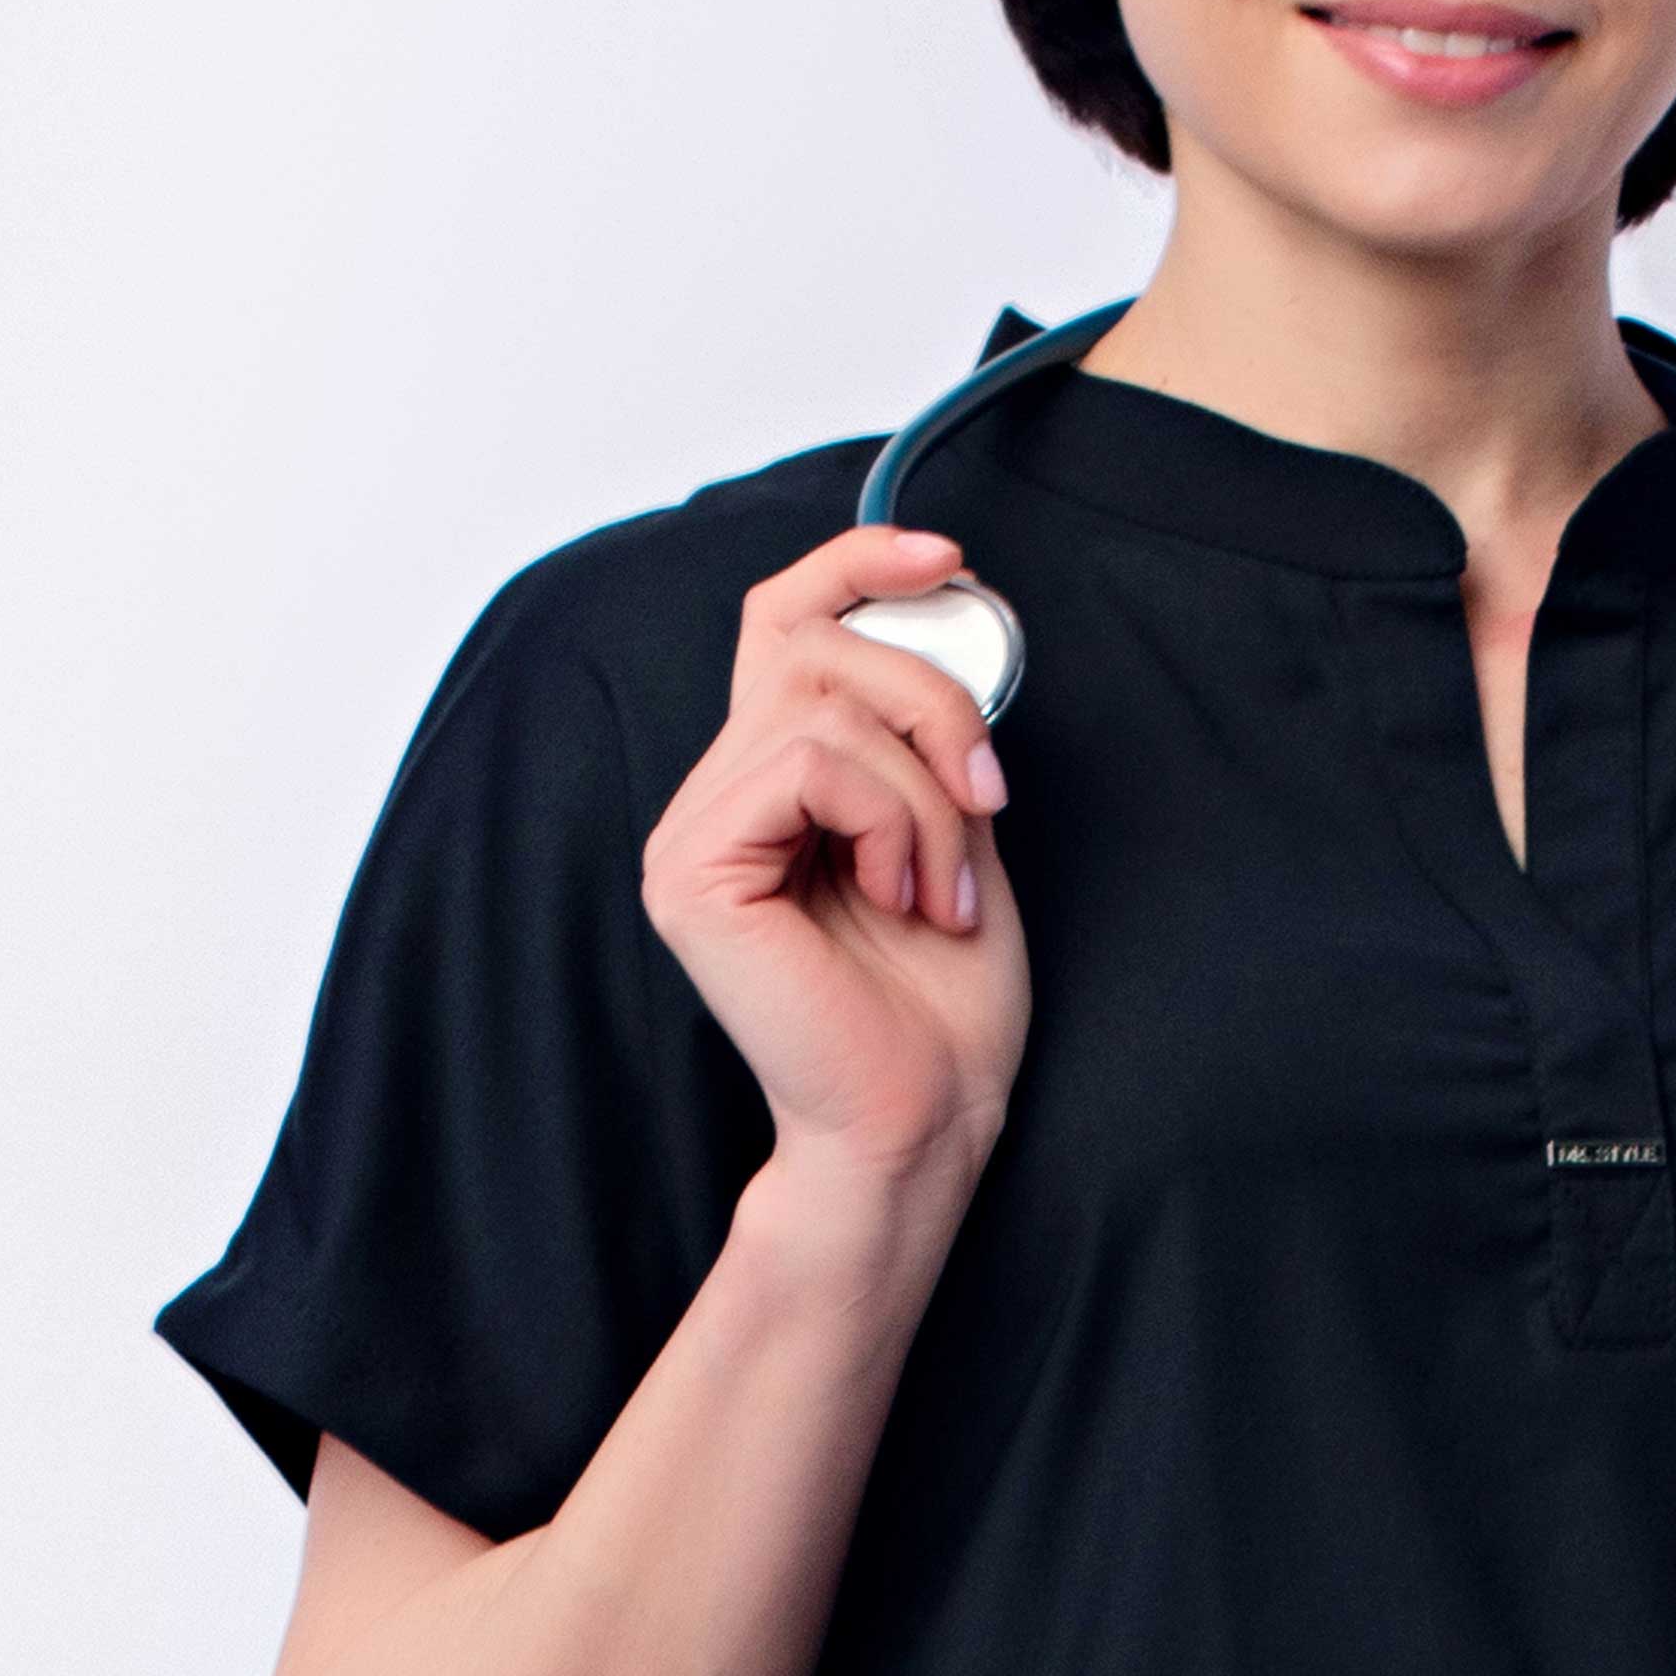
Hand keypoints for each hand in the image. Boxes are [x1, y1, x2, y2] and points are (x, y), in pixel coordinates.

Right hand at [642, 524, 1029, 1190]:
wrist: (924, 1120)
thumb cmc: (942, 1004)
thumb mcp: (954, 829)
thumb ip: (923, 735)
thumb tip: (940, 621)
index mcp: (769, 783)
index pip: (782, 621)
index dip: (857, 563)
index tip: (950, 555)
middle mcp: (713, 797)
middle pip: (814, 645)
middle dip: (931, 700)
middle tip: (986, 796)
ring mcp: (689, 832)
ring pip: (821, 704)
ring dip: (923, 788)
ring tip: (945, 885)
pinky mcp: (692, 869)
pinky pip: (807, 764)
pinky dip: (889, 818)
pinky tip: (906, 895)